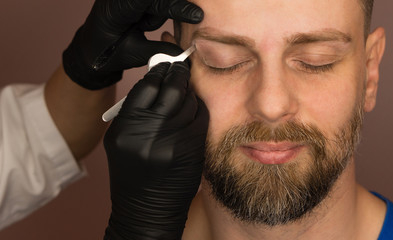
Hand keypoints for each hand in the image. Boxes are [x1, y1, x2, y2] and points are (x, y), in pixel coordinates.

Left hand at [63, 0, 202, 89]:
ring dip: (172, 12)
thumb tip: (185, 52)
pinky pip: (158, 6)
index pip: (150, 2)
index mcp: (116, 9)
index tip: (197, 16)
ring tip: (166, 30)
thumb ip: (160, 50)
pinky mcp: (137, 4)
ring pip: (160, 3)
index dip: (175, 7)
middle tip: (197, 18)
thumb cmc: (107, 53)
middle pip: (158, 0)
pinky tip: (173, 22)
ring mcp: (130, 1)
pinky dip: (169, 12)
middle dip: (175, 8)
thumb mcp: (135, 54)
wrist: (90, 51)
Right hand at [103, 62, 208, 238]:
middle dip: (178, 74)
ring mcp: (174, 144)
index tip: (164, 64)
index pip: (146, 86)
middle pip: (171, 91)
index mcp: (125, 130)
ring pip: (190, 103)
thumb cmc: (132, 173)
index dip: (158, 71)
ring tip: (184, 91)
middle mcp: (149, 135)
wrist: (145, 209)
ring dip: (189, 93)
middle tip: (180, 66)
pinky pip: (201, 119)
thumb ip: (137, 110)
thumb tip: (157, 79)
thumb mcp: (123, 140)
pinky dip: (198, 110)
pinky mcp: (192, 151)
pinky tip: (192, 110)